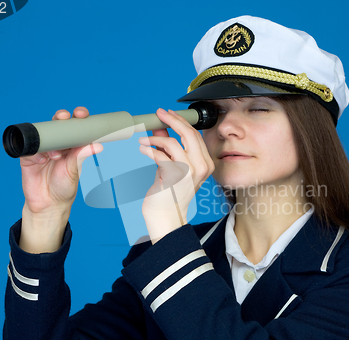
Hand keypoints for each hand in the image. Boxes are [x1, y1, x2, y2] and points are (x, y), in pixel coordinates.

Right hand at [19, 107, 102, 252]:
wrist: (48, 205)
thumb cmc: (64, 187)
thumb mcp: (74, 171)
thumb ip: (81, 157)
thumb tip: (98, 145)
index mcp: (71, 145)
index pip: (75, 127)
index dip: (78, 117)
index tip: (81, 114)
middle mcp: (57, 144)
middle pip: (57, 124)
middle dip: (61, 118)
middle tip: (64, 117)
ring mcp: (42, 149)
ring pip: (43, 135)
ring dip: (49, 140)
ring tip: (56, 156)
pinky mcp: (28, 157)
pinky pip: (29, 149)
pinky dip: (36, 153)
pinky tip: (41, 161)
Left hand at [138, 108, 214, 243]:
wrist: (165, 215)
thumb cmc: (169, 193)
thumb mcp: (171, 165)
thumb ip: (168, 147)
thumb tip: (160, 127)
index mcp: (205, 164)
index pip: (195, 135)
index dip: (181, 122)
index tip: (168, 114)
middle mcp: (201, 167)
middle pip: (189, 134)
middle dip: (172, 120)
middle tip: (158, 114)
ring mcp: (189, 172)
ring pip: (172, 142)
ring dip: (154, 138)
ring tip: (143, 140)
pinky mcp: (174, 176)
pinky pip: (160, 155)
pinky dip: (149, 149)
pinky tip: (143, 149)